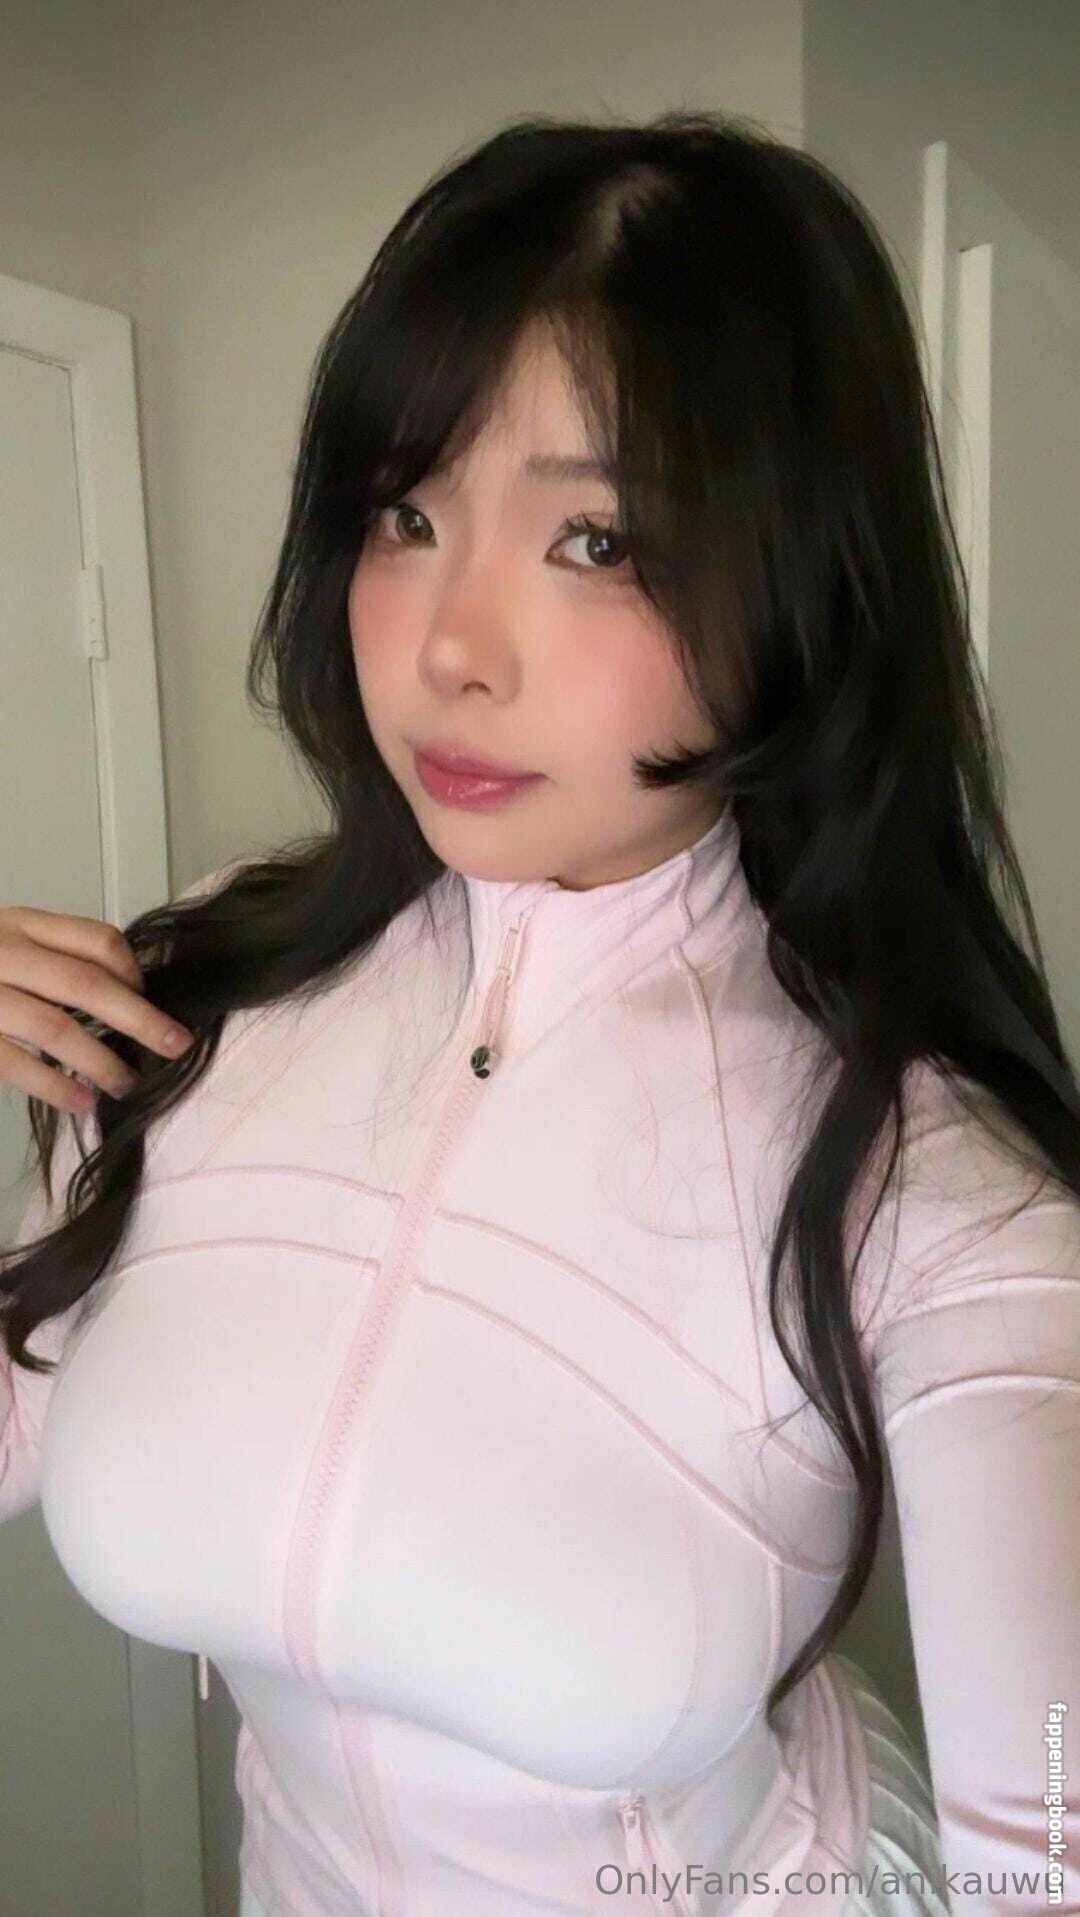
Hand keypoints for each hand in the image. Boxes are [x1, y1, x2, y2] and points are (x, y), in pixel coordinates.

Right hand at [0, 905, 194, 1113]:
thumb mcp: (5, 943)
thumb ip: (50, 957)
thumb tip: (127, 992)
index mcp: (19, 923)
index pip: (94, 938)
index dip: (133, 970)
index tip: (148, 997)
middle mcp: (1, 951)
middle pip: (85, 981)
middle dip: (139, 1017)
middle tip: (176, 1045)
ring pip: (55, 1026)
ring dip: (100, 1061)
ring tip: (126, 1084)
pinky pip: (16, 1063)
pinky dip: (55, 1086)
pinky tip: (81, 1102)